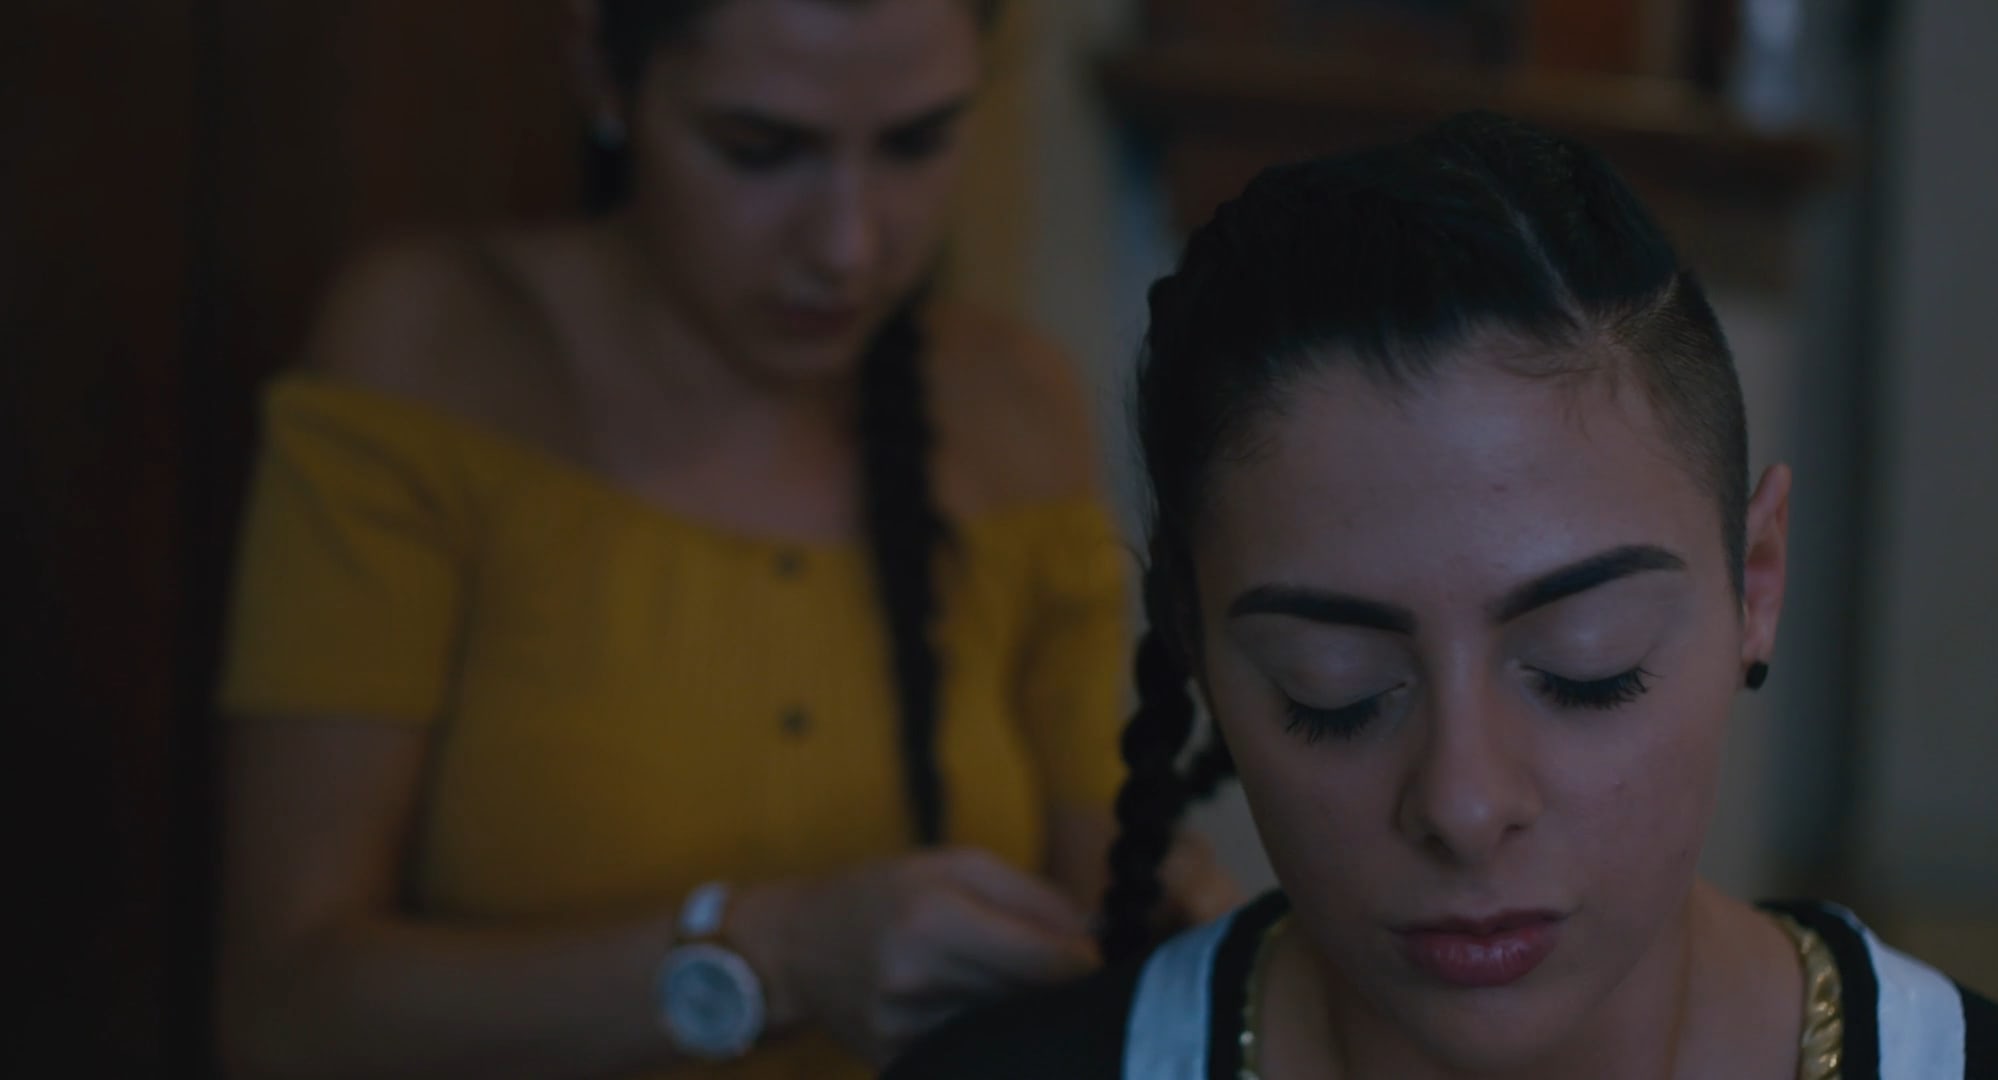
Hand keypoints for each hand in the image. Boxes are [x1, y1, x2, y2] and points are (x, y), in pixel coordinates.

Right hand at [733, 848, 1098, 1065]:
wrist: (794, 949)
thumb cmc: (883, 892)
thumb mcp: (954, 864)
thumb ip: (1031, 896)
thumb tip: (1097, 934)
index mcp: (936, 917)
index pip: (1049, 960)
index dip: (1086, 962)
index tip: (1099, 955)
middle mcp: (918, 978)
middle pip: (1032, 997)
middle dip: (1058, 985)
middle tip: (1068, 970)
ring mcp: (905, 1028)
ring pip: (1007, 1028)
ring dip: (1024, 1010)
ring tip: (1012, 984)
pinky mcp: (899, 1061)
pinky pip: (972, 1049)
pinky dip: (988, 1031)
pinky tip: (977, 1009)